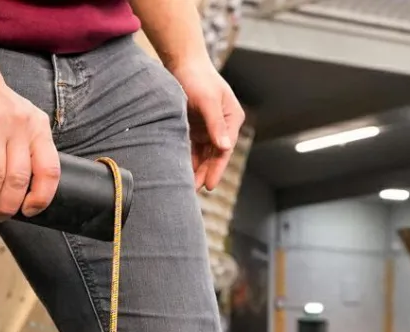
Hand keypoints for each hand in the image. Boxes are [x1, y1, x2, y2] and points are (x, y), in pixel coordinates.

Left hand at [171, 59, 244, 191]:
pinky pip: (192, 149)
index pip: (224, 150)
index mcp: (231, 119)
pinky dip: (186, 160)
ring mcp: (208, 129)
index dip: (217, 169)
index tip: (208, 186)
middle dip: (204, 173)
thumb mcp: (208, 101)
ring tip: (184, 186)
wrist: (182, 63)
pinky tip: (178, 171)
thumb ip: (215, 124)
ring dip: (195, 170)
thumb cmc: (197, 78)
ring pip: (202, 156)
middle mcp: (222, 126)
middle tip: (192, 192)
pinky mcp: (195, 129)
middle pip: (214, 156)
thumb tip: (225, 147)